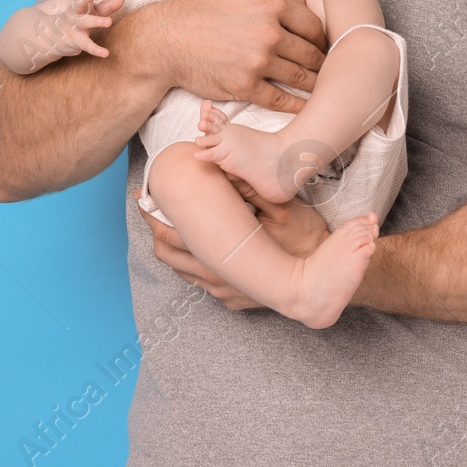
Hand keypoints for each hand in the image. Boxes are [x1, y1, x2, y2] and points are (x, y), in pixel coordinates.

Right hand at [38, 0, 122, 59]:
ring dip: (96, 21)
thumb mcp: (93, 11)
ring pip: (84, 23)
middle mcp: (75, 13)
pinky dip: (96, 50)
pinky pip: (87, 45)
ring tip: (109, 22)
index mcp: (79, 3)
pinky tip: (106, 53)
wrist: (55, 39)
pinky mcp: (76, 41)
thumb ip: (108, 5)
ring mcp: (74, 27)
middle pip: (79, 4)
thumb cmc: (79, 20)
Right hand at [133, 0, 327, 112]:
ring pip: (300, 77)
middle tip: (329, 68)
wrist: (165, 39)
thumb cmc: (197, 6)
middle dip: (322, 62)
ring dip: (314, 84)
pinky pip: (279, 99)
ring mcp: (258, 61)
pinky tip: (305, 106)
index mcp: (271, 4)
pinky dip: (295, 104)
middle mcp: (270, 33)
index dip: (322, 37)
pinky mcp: (245, 86)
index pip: (313, 24)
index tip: (323, 45)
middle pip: (311, 52)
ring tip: (322, 87)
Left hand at [141, 178, 332, 307]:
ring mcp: (223, 291)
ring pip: (182, 271)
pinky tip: (194, 250)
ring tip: (164, 228)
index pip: (171, 236)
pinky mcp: (233, 298)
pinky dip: (190, 265)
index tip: (143, 198)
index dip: (153, 215)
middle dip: (154, 228)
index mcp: (220, 254)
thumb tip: (222, 168)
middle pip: (169, 254)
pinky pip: (201, 284)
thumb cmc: (305, 241)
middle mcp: (216, 277)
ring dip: (171, 248)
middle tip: (146, 208)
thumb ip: (250, 191)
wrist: (323, 280)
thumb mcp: (282, 209)